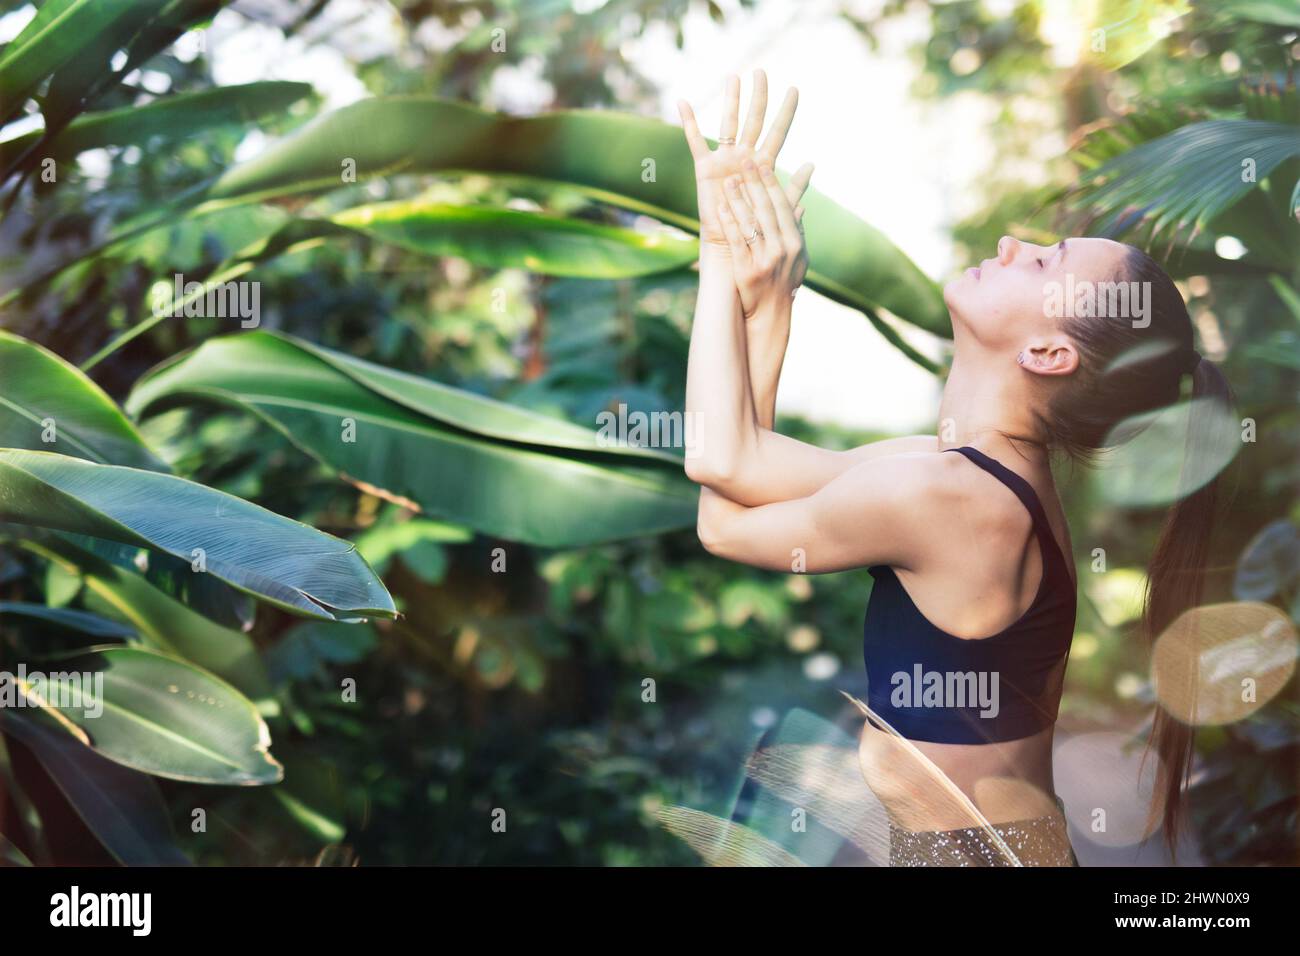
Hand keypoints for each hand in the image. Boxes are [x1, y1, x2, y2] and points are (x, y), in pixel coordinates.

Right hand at [677, 70, 813, 254]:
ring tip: (734, 77)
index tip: (795, 89)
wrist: (733, 247)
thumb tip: (811, 164)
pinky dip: (689, 122)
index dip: (786, 112)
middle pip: (753, 120)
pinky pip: (695, 141)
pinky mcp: (705, 168)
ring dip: (731, 101)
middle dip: (759, 97)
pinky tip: (683, 102)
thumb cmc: (757, 231)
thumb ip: (794, 186)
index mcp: (763, 164)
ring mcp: (724, 159)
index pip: (778, 132)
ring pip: (728, 123)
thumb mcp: (778, 207)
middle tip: (762, 71)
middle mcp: (744, 156)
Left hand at [717, 155, 810, 318]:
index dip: (771, 184)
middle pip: (767, 210)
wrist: (771, 314)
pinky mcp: (746, 271)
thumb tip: (800, 206)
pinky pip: (737, 242)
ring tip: (729, 181)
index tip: (762, 164)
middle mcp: (783, 250)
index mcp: (795, 243)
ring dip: (739, 200)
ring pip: (751, 224)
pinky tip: (720, 209)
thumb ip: (797, 231)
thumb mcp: (799, 258)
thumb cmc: (784, 283)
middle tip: (743, 161)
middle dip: (755, 184)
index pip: (783, 207)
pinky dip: (729, 224)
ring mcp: (765, 260)